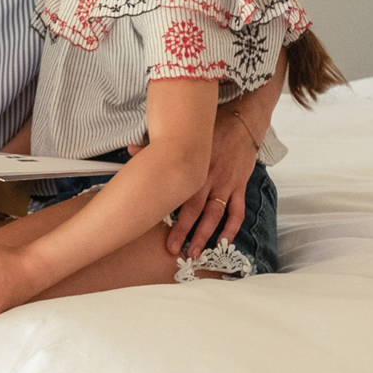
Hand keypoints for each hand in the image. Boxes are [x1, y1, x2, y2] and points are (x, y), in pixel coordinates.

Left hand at [130, 109, 255, 257]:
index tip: (154, 226)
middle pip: (195, 210)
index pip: (177, 194)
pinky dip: (232, 228)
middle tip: (174, 249)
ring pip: (216, 215)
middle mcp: (209, 178)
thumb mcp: (183, 134)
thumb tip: (131, 149)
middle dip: (184, 232)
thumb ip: (158, 145)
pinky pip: (237, 211)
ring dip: (206, 236)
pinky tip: (224, 242)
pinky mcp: (239, 186)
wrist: (241, 120)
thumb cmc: (209, 127)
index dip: (166, 211)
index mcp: (192, 166)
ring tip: (197, 252)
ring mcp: (226, 184)